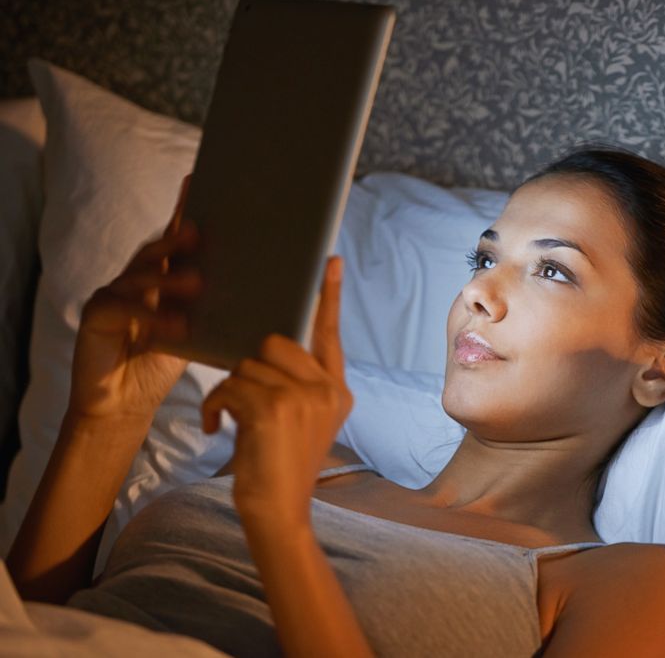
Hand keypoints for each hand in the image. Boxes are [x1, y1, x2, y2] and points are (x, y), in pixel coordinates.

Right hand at [68, 175, 199, 424]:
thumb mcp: (196, 333)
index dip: (184, 209)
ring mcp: (113, 294)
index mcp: (160, 278)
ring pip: (140, 275)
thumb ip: (213, 309)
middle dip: (176, 238)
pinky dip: (150, 315)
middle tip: (199, 231)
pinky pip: (123, 309)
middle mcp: (135, 279)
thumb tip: (260, 289)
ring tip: (196, 283)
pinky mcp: (96, 317)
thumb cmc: (162, 366)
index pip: (174, 240)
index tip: (199, 181)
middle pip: (156, 249)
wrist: (122, 405)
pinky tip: (175, 326)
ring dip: (168, 277)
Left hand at [201, 257, 352, 528]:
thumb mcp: (299, 422)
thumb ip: (296, 384)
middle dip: (249, 367)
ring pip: (248, 365)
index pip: (329, 335)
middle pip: (275, 343)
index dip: (328, 297)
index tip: (329, 262)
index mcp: (337, 391)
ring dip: (228, 392)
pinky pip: (231, 386)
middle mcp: (327, 390)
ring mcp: (304, 398)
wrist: (278, 512)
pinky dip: (217, 407)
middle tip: (242, 399)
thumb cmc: (279, 467)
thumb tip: (267, 346)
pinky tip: (221, 430)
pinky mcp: (275, 409)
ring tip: (230, 422)